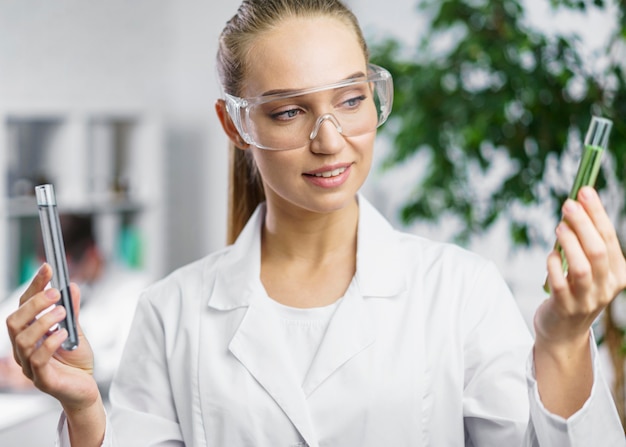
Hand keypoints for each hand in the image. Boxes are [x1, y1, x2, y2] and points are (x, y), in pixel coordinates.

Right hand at [5, 263, 99, 411]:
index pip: (23, 306)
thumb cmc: (76, 361)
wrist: (85, 389)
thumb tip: (71, 286)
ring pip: (22, 339)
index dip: (34, 286)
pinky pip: (37, 359)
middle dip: (34, 303)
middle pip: (14, 321)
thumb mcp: (77, 331)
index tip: (48, 268)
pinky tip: (64, 335)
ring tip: (62, 313)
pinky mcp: (41, 379)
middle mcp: (24, 349)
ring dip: (43, 321)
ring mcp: (29, 365)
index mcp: (29, 334)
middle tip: (56, 293)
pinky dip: (50, 342)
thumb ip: (72, 311)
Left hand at [536, 186, 625, 347]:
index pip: (609, 238)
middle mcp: (607, 287)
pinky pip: (559, 283)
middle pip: (598, 251)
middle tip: (568, 204)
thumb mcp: (589, 266)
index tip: (584, 191)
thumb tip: (577, 203)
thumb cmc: (576, 288)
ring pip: (582, 268)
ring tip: (559, 226)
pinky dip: (554, 265)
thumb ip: (585, 240)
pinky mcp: (565, 307)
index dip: (597, 214)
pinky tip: (550, 254)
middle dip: (584, 224)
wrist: (564, 329)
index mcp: (618, 273)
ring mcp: (587, 299)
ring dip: (570, 244)